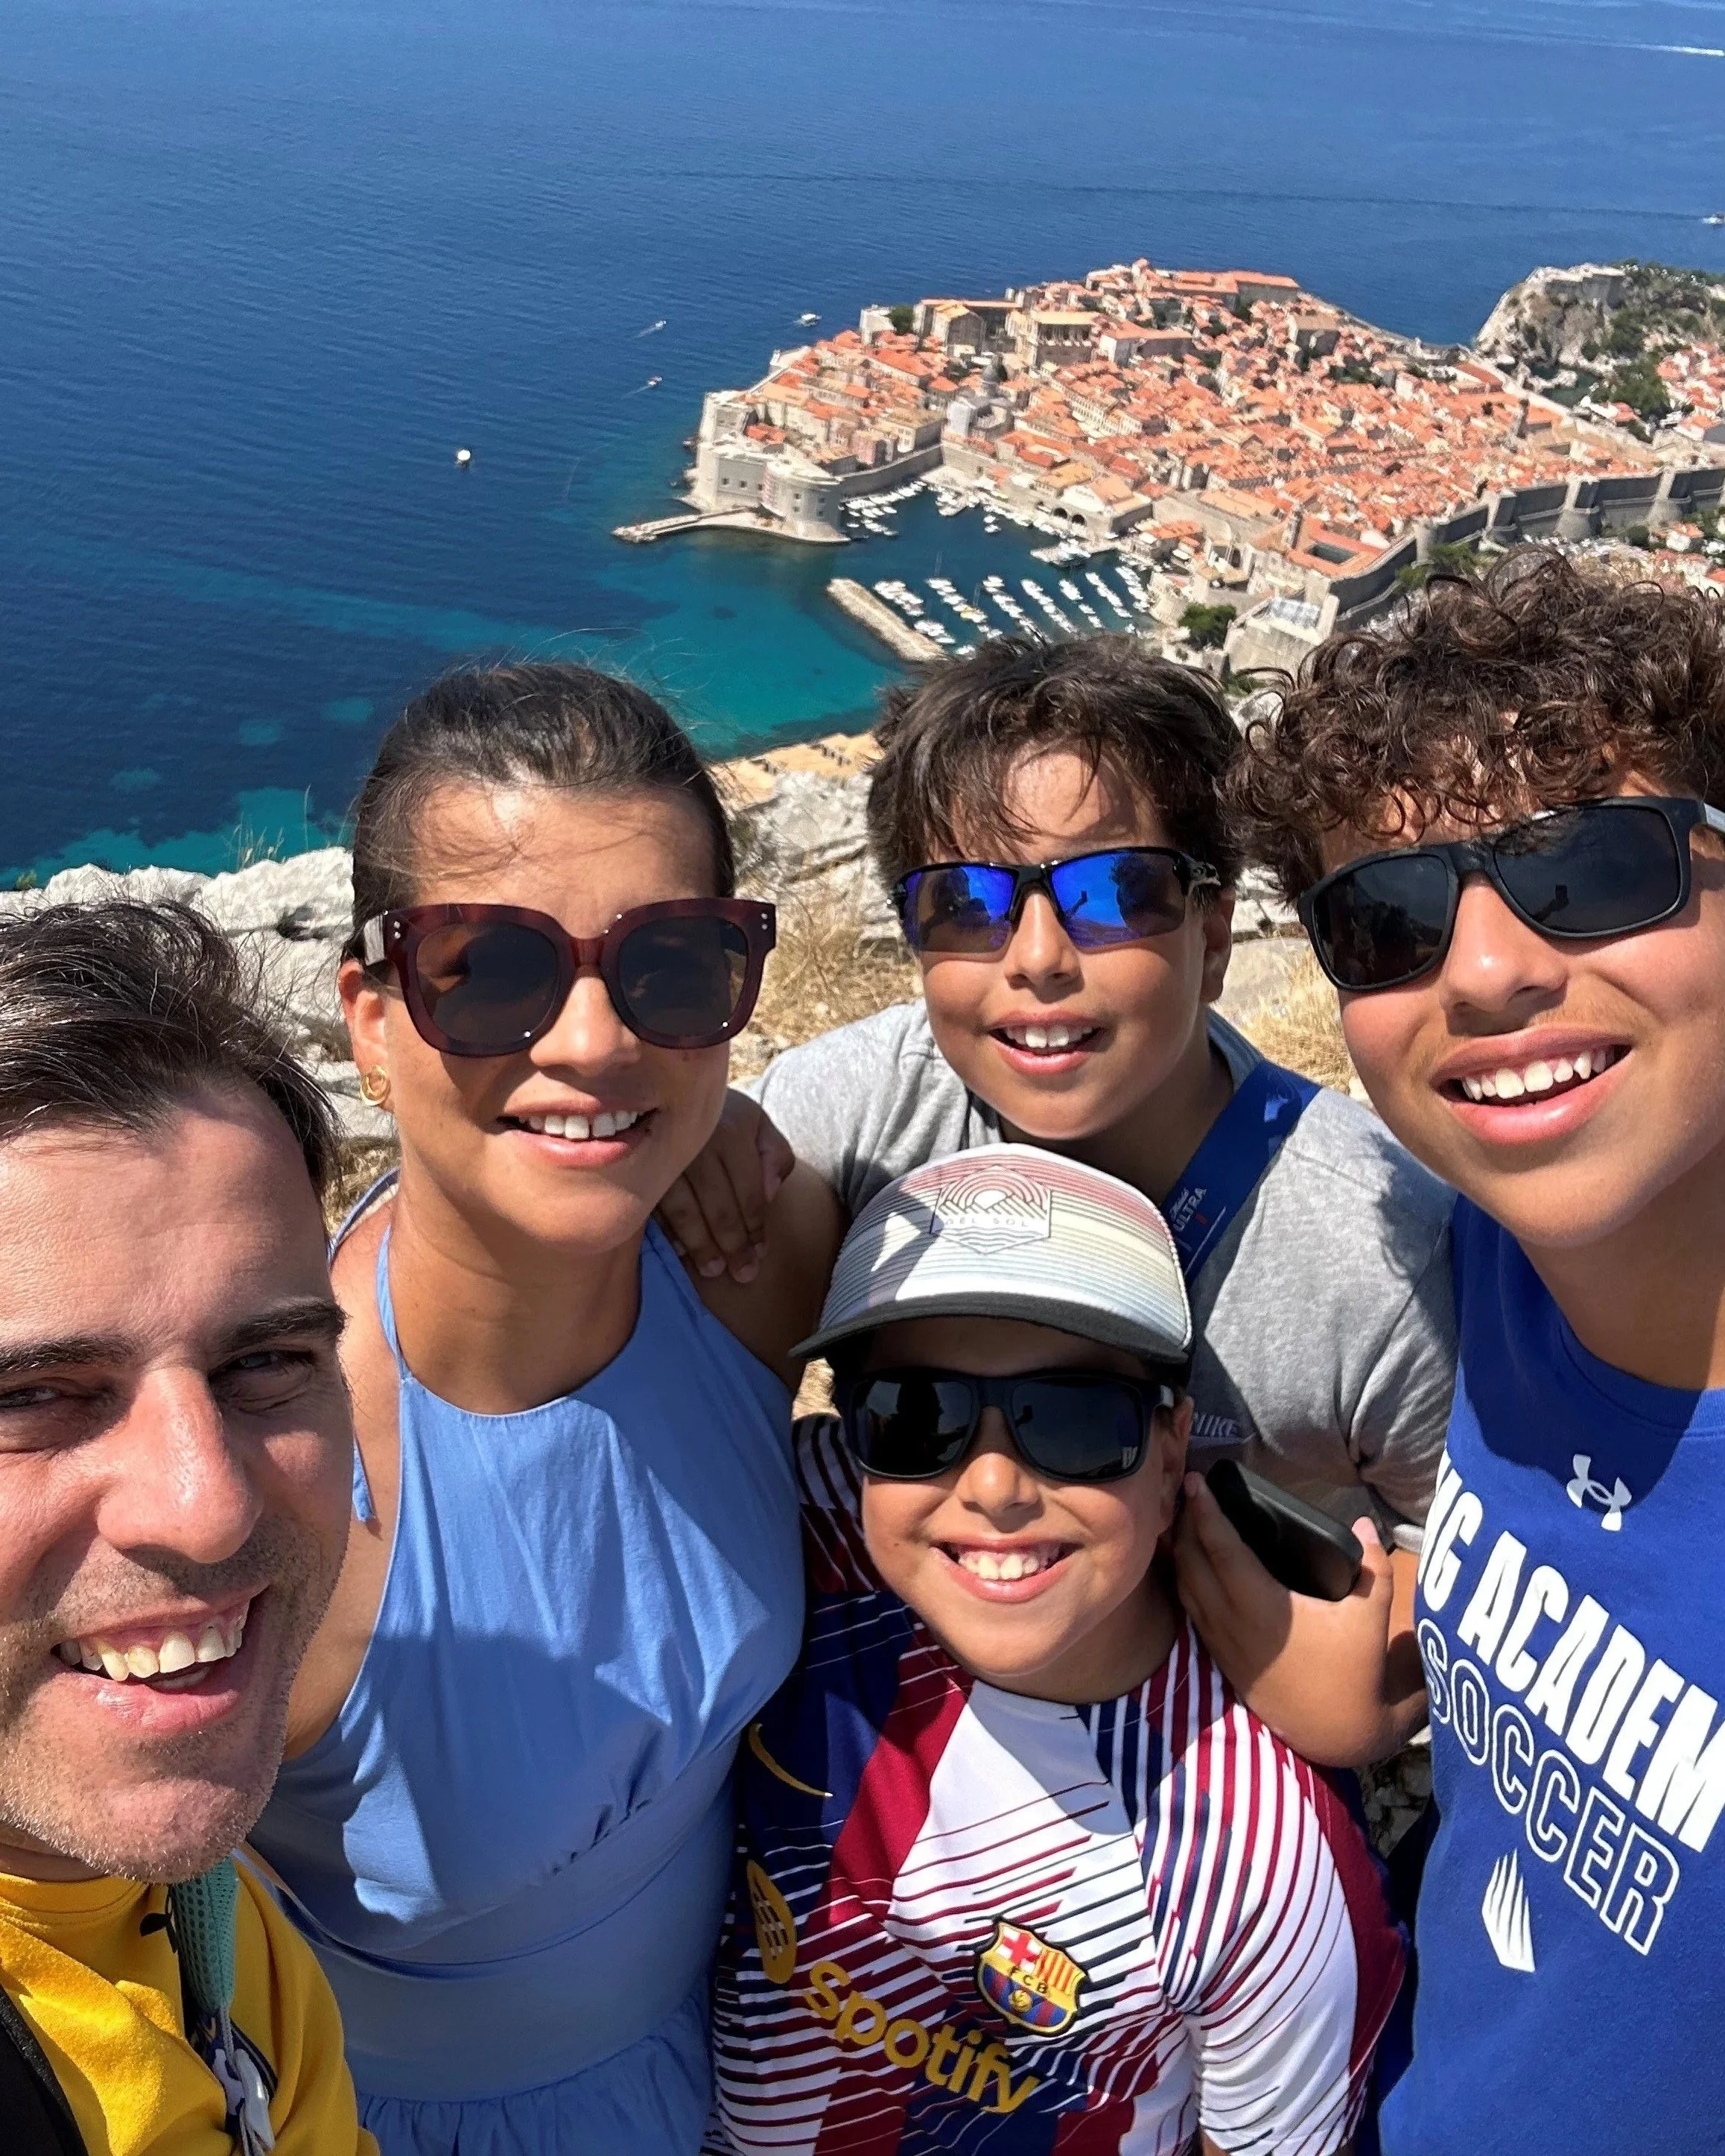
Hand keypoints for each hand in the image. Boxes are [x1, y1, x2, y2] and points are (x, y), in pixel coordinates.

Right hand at [656, 1091, 794, 1283]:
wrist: (675, 1091)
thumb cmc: (726, 1118)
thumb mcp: (759, 1126)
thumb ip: (775, 1156)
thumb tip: (769, 1193)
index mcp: (731, 1132)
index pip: (749, 1192)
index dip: (756, 1227)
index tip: (761, 1254)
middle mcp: (697, 1143)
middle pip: (718, 1206)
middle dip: (733, 1244)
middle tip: (743, 1275)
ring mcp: (664, 1156)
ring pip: (684, 1210)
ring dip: (700, 1245)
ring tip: (713, 1270)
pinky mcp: (638, 1167)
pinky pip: (653, 1206)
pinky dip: (667, 1232)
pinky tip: (679, 1251)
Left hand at [1172, 1473, 1425, 1768]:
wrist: (1338, 1732)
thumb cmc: (1354, 1671)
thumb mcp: (1371, 1616)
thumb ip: (1373, 1567)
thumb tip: (1365, 1524)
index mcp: (1262, 1607)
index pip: (1221, 1548)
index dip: (1205, 1512)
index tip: (1194, 1482)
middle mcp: (1231, 1623)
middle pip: (1191, 1562)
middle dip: (1185, 1523)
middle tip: (1188, 1491)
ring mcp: (1221, 1642)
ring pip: (1184, 1586)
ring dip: (1181, 1550)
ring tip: (1184, 1519)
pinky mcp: (1221, 1657)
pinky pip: (1190, 1608)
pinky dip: (1185, 1578)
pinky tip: (1191, 1563)